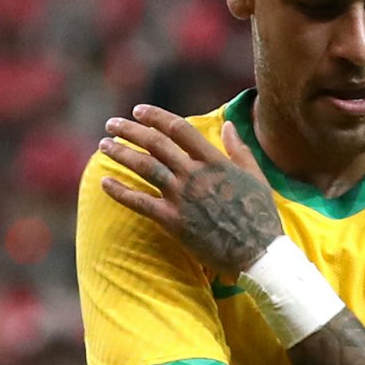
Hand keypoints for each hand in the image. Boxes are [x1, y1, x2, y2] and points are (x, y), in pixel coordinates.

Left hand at [98, 104, 283, 272]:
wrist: (259, 253)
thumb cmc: (260, 215)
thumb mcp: (255, 176)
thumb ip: (239, 148)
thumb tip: (228, 125)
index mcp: (214, 161)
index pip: (179, 129)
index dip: (155, 117)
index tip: (139, 111)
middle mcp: (195, 175)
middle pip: (155, 144)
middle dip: (130, 130)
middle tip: (111, 124)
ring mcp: (183, 198)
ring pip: (144, 168)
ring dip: (120, 154)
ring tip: (104, 146)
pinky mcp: (173, 222)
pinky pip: (140, 203)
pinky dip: (120, 192)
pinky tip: (104, 183)